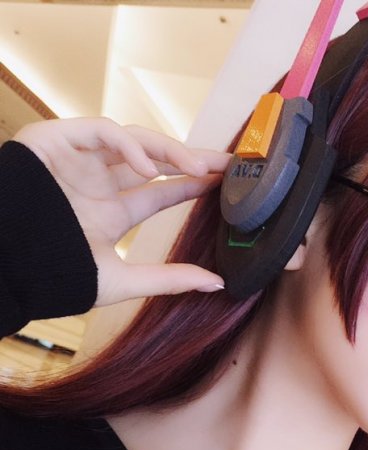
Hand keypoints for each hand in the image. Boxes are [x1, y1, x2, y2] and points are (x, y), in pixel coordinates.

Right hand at [13, 117, 229, 306]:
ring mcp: (78, 160)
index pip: (162, 192)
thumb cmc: (57, 276)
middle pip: (153, 160)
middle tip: (227, 165)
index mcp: (111, 213)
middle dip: (191, 159)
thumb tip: (219, 284)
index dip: (194, 184)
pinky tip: (151, 169)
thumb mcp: (122, 280)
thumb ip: (169, 280)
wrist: (7, 267)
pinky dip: (128, 145)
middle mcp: (97, 184)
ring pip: (132, 140)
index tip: (228, 183)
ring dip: (167, 150)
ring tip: (197, 168)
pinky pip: (100, 130)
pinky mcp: (56, 140)